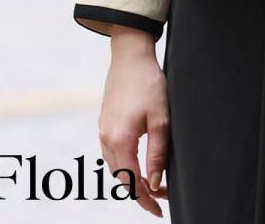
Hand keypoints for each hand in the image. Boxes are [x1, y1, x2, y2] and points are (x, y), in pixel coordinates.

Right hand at [98, 26, 169, 216]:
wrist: (130, 56)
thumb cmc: (149, 83)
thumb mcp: (160, 118)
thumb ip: (157, 152)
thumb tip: (156, 182)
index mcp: (120, 140)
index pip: (131, 182)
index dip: (145, 200)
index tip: (159, 210)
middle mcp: (106, 138)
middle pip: (121, 178)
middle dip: (140, 192)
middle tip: (162, 197)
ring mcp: (102, 130)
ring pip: (115, 167)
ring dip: (132, 178)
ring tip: (153, 184)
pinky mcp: (104, 123)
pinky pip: (112, 153)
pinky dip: (125, 164)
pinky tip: (138, 163)